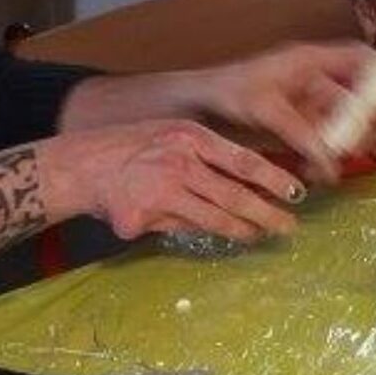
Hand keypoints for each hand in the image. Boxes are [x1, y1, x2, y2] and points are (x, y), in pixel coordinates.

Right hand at [45, 119, 304, 241]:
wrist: (78, 164)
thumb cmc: (130, 149)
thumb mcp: (171, 137)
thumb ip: (205, 158)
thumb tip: (250, 184)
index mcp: (191, 137)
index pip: (243, 159)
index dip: (273, 178)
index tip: (297, 192)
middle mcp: (179, 162)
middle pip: (235, 194)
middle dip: (268, 214)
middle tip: (289, 227)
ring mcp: (160, 190)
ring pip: (214, 218)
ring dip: (241, 230)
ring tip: (258, 236)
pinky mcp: (142, 217)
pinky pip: (179, 230)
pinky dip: (190, 232)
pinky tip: (195, 231)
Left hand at [187, 41, 375, 180]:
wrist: (196, 107)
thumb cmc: (227, 93)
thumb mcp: (266, 110)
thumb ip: (302, 133)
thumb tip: (331, 160)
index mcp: (309, 59)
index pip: (359, 56)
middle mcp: (314, 77)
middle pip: (356, 93)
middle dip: (363, 120)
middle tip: (362, 144)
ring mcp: (307, 100)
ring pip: (341, 120)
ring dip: (342, 143)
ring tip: (333, 166)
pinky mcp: (298, 122)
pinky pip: (322, 137)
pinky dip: (323, 154)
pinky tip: (316, 172)